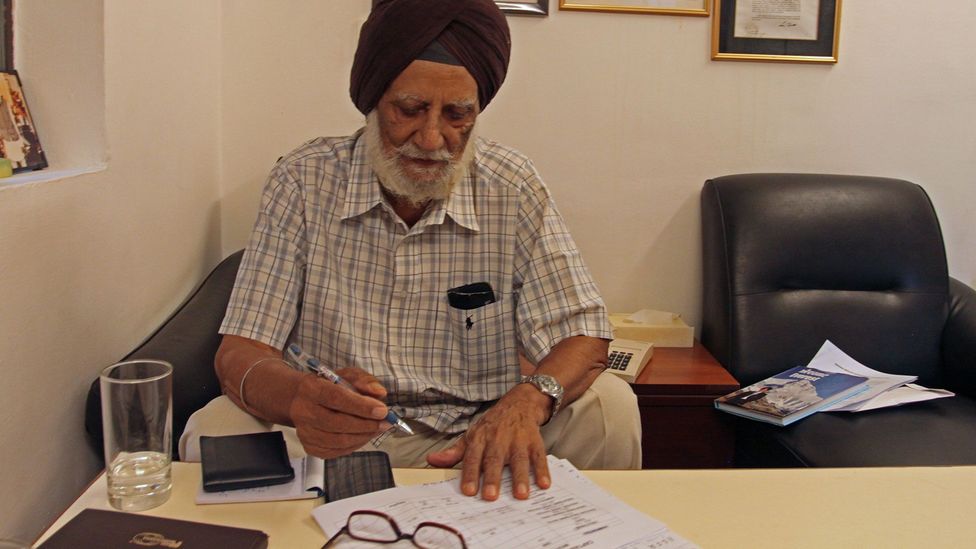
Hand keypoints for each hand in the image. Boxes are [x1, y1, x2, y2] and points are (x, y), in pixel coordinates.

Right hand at [289, 367, 391, 457]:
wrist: (302, 399)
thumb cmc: (327, 386)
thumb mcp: (347, 375)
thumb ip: (364, 380)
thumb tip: (379, 393)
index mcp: (311, 388)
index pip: (336, 398)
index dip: (361, 407)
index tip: (382, 411)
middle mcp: (303, 411)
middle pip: (337, 423)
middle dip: (367, 425)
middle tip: (385, 422)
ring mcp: (304, 431)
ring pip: (338, 440)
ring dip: (363, 436)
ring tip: (377, 429)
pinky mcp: (309, 446)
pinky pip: (335, 451)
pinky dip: (354, 446)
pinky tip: (363, 436)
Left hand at [426, 384, 551, 500]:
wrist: (519, 403)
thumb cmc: (492, 425)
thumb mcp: (471, 435)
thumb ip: (454, 452)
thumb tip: (432, 460)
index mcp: (480, 438)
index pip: (473, 458)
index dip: (470, 474)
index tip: (468, 491)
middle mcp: (498, 439)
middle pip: (495, 459)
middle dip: (493, 478)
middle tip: (491, 496)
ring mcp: (518, 440)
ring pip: (519, 459)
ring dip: (520, 477)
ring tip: (521, 495)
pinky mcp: (535, 441)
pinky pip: (539, 456)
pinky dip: (542, 470)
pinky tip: (544, 484)